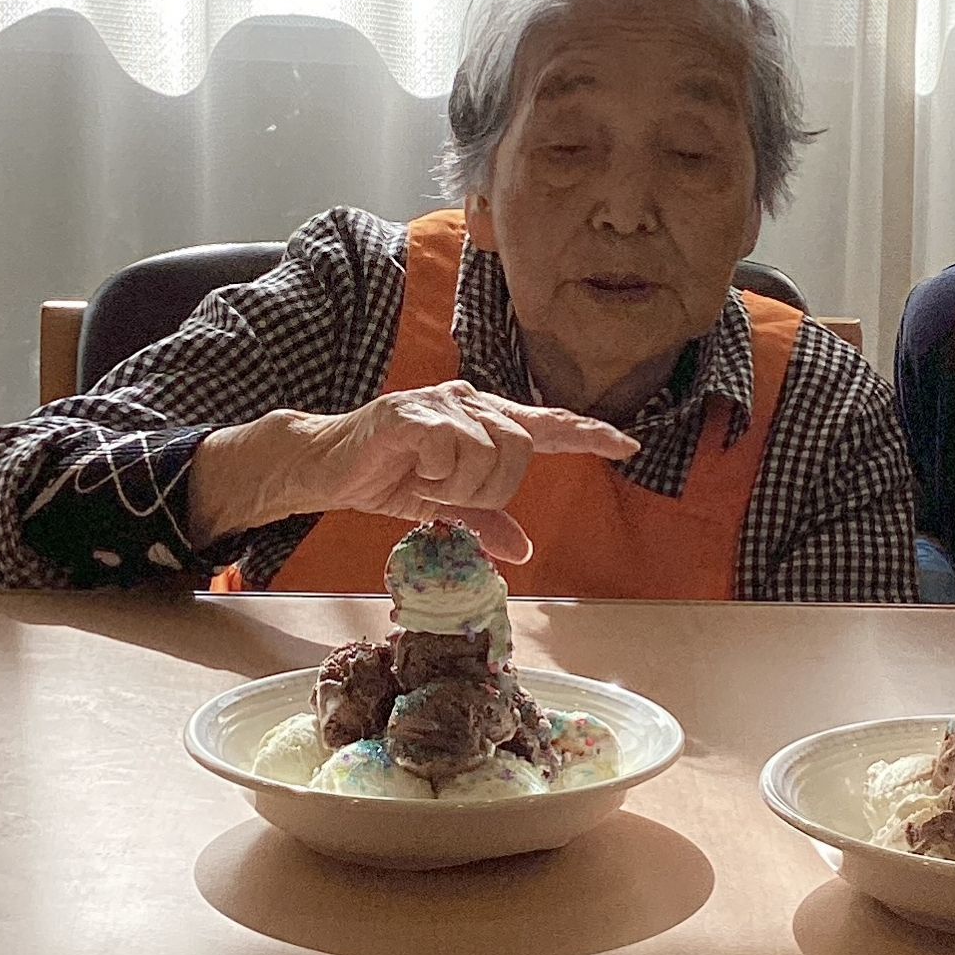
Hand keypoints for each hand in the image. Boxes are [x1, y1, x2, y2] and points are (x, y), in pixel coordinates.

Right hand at [189, 381, 638, 560]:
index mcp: (484, 422)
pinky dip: (436, 474)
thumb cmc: (388, 477)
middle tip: (451, 498)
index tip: (627, 445)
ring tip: (427, 484)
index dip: (587, 434)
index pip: (546, 424)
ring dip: (459, 486)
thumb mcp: (444, 508)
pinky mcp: (412, 413)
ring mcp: (441, 403)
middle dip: (492, 488)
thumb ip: (485, 521)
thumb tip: (523, 551)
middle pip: (521, 448)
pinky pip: (451, 448)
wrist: (326, 466)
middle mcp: (470, 403)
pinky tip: (414, 472)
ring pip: (489, 452)